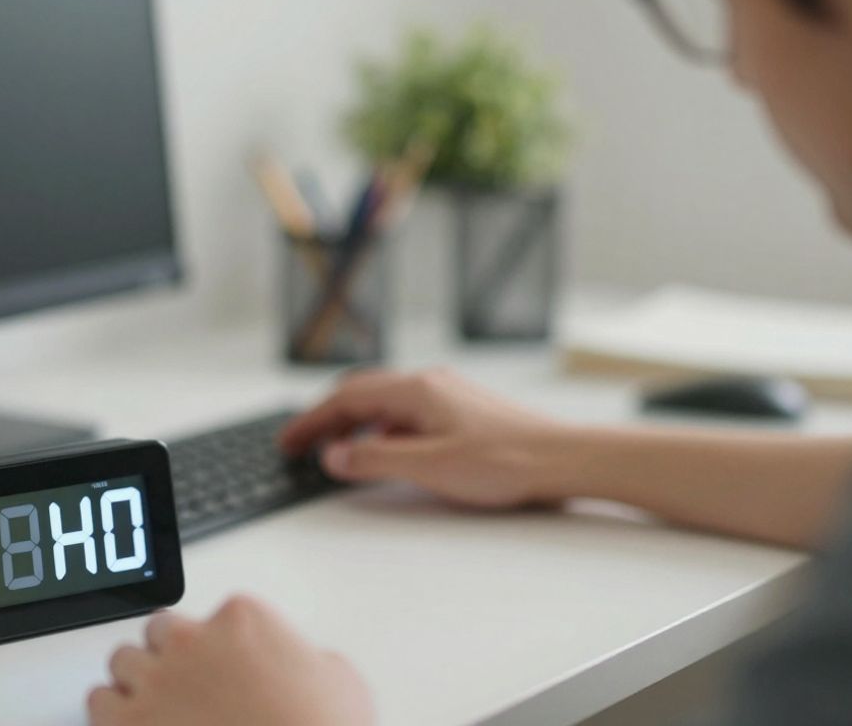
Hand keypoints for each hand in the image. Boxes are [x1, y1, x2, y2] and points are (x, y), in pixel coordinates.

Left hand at [87, 596, 373, 725]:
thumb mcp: (338, 678)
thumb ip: (305, 657)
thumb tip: (303, 668)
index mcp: (242, 617)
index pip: (212, 613)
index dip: (218, 644)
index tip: (227, 664)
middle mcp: (194, 641)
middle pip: (159, 630)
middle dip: (171, 655)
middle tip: (188, 682)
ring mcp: (159, 682)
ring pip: (122, 661)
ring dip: (138, 681)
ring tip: (158, 703)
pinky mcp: (131, 724)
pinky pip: (98, 702)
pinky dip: (112, 713)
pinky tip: (133, 722)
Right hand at [280, 368, 565, 507]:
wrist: (563, 459)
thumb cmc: (506, 461)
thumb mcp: (429, 467)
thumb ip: (375, 461)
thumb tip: (334, 456)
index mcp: (417, 390)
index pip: (347, 398)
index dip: (312, 422)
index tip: (288, 443)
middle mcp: (431, 384)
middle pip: (363, 394)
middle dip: (328, 419)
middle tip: (301, 445)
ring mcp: (449, 396)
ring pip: (386, 404)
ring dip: (356, 425)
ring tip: (336, 451)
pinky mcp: (464, 412)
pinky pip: (409, 415)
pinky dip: (384, 431)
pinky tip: (386, 454)